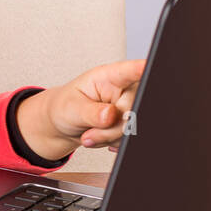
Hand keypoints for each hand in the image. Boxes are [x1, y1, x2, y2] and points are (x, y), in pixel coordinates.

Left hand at [15, 58, 146, 158]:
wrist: (64, 124)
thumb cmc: (66, 107)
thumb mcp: (71, 108)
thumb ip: (90, 112)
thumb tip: (109, 115)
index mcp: (108, 77)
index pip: (129, 71)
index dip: (140, 69)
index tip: (146, 68)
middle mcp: (124, 90)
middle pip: (133, 110)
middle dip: (110, 128)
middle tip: (89, 133)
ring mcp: (130, 107)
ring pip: (132, 128)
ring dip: (109, 137)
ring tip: (90, 133)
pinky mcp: (131, 122)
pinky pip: (130, 138)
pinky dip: (113, 142)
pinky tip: (100, 137)